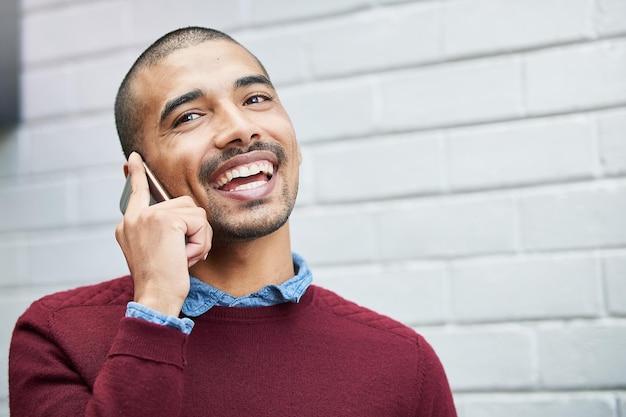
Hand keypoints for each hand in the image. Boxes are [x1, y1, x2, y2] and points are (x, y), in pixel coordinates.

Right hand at [115, 152, 211, 315]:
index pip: (135, 192)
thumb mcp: (157, 251)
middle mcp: (135, 217)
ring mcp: (148, 216)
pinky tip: (186, 257)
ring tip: (182, 257)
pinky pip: (201, 223)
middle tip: (181, 256)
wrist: (156, 298)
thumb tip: (184, 218)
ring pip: (196, 213)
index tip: (134, 158)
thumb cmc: (161, 282)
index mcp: (128, 225)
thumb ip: (163, 230)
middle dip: (193, 231)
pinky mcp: (165, 220)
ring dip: (199, 238)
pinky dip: (201, 243)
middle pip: (184, 204)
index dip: (136, 174)